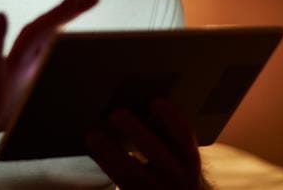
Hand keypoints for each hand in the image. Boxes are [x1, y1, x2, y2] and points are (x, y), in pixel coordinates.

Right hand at [0, 0, 100, 143]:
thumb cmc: (4, 109)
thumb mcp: (35, 98)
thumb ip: (54, 86)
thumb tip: (88, 86)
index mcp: (35, 60)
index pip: (57, 31)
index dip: (75, 12)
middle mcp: (22, 58)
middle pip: (47, 27)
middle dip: (71, 10)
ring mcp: (7, 68)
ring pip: (29, 38)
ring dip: (50, 20)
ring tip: (71, 3)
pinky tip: (1, 17)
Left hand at [85, 99, 205, 189]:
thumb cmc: (175, 165)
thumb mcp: (181, 153)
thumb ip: (168, 133)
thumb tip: (143, 102)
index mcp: (189, 158)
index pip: (184, 137)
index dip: (172, 120)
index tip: (156, 102)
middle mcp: (177, 176)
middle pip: (156, 153)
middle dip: (136, 132)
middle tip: (116, 113)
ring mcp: (157, 189)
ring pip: (131, 172)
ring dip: (110, 152)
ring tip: (92, 136)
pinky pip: (120, 181)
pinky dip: (105, 165)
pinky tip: (93, 151)